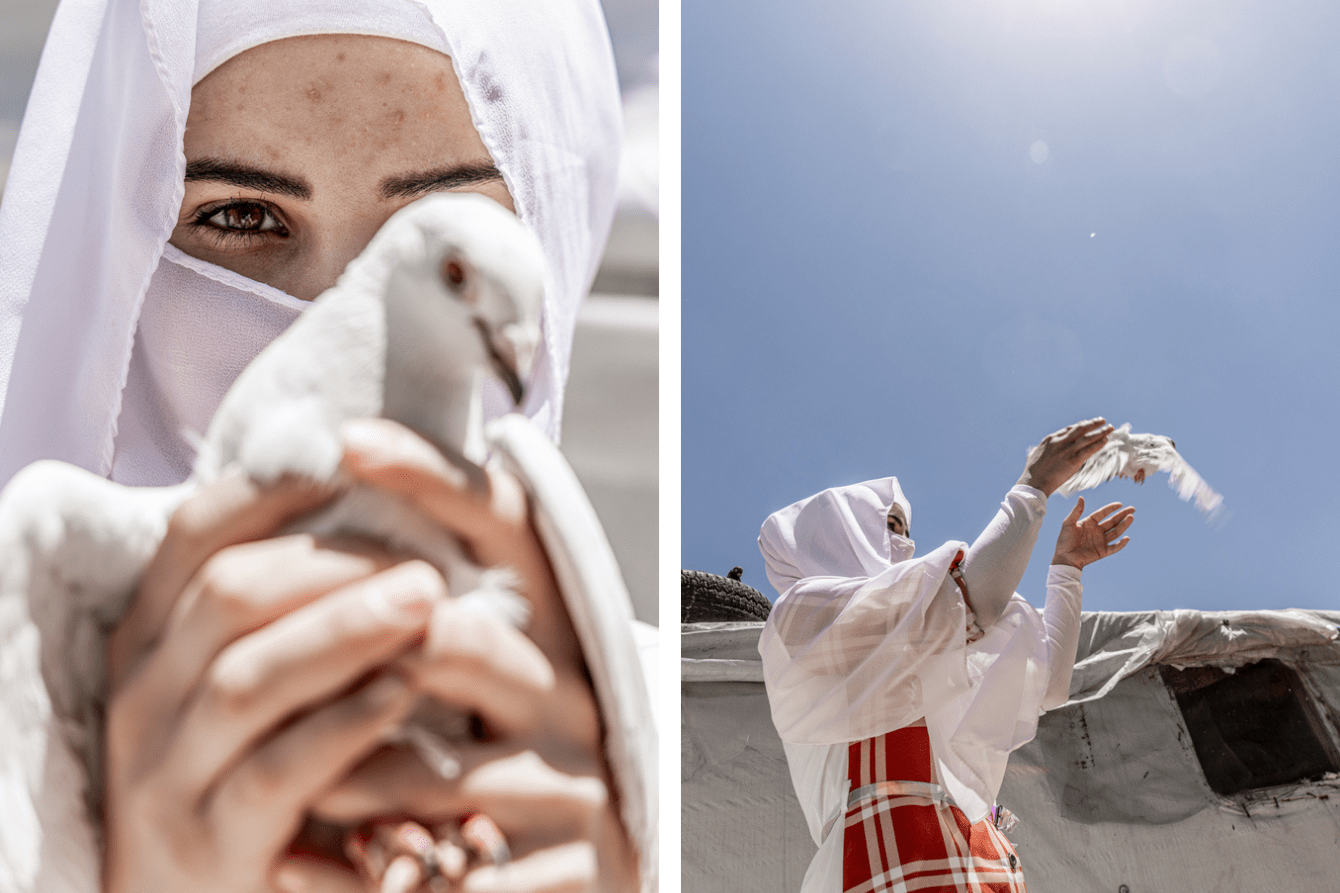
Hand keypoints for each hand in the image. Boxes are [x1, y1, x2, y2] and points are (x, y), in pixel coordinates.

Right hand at [104, 472, 441, 892]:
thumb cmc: (248, 774)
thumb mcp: (247, 683)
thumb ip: (278, 607)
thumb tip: (348, 492)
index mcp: (151, 642)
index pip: (195, 537)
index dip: (271, 490)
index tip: (348, 462)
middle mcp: (146, 699)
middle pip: (230, 596)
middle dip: (334, 563)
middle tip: (426, 556)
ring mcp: (168, 776)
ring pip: (250, 677)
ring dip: (346, 629)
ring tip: (427, 599)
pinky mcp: (213, 844)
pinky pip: (279, 770)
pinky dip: (346, 723)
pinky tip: (405, 690)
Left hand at [295, 418, 634, 892]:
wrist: (589, 874)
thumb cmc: (511, 761)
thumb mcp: (492, 677)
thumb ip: (436, 611)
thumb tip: (349, 487)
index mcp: (558, 628)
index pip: (507, 524)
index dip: (431, 477)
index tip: (350, 439)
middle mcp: (574, 688)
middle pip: (450, 639)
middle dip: (353, 661)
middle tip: (273, 685)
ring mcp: (580, 778)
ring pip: (430, 767)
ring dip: (342, 780)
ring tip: (297, 791)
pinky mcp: (581, 863)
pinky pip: (450, 871)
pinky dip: (365, 875)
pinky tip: (304, 869)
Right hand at [1018, 417, 1113, 496]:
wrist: (1034, 483)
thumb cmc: (1032, 472)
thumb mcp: (1034, 454)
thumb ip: (1040, 449)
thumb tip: (1038, 449)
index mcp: (1051, 439)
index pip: (1069, 429)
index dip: (1081, 425)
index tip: (1088, 423)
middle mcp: (1060, 442)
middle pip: (1080, 429)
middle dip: (1093, 423)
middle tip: (1102, 420)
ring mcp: (1067, 451)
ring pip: (1088, 438)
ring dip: (1100, 432)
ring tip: (1110, 428)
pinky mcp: (1073, 461)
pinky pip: (1089, 450)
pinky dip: (1098, 444)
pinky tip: (1105, 441)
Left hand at [1051, 496, 1134, 568]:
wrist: (1064, 558)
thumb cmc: (1064, 540)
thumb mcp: (1068, 523)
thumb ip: (1076, 511)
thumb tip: (1081, 497)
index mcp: (1089, 523)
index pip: (1102, 513)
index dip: (1111, 508)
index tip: (1120, 504)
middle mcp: (1097, 531)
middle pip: (1112, 521)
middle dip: (1122, 515)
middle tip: (1132, 509)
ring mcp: (1100, 541)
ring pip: (1115, 532)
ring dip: (1124, 526)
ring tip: (1131, 518)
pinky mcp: (1102, 551)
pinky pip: (1114, 547)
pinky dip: (1121, 544)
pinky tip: (1126, 538)